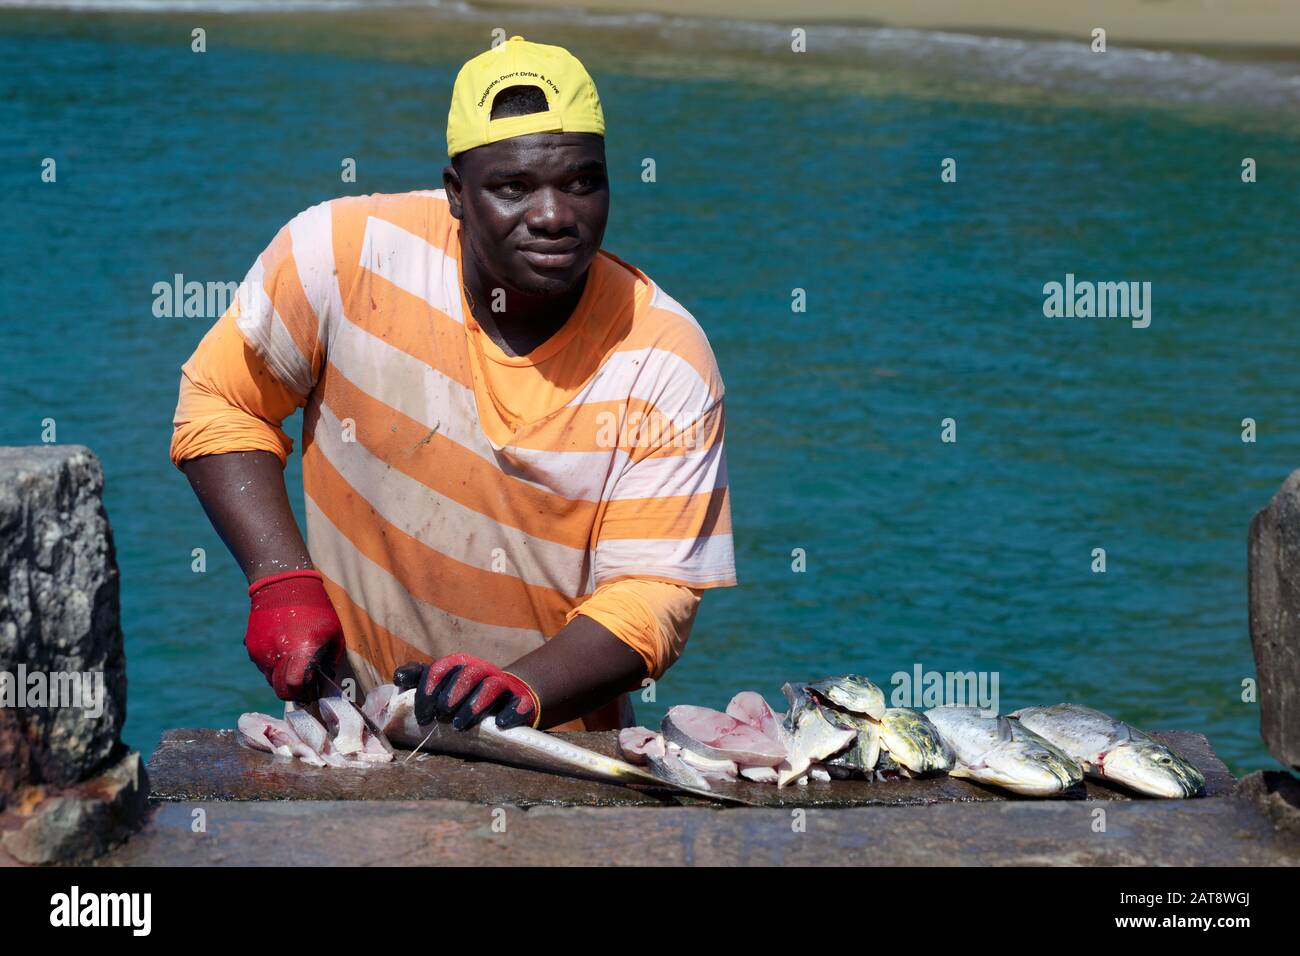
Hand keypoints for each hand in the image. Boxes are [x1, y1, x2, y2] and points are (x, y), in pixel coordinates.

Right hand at [244, 569, 343, 700]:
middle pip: (280, 691)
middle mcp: (277, 657)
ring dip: (281, 677)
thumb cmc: (316, 608)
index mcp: (300, 653)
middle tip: (302, 684)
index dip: (304, 693)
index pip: (295, 688)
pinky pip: (262, 665)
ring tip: (293, 659)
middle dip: (292, 691)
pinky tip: (282, 647)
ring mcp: (261, 653)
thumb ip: (331, 659)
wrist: (283, 584)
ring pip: (270, 679)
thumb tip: (326, 678)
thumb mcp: (334, 633)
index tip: (311, 691)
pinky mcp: (251, 647)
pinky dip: (272, 663)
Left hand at [394, 653, 538, 729]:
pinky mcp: (522, 701)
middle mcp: (482, 671)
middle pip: (468, 673)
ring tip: (460, 724)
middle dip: (452, 692)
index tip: (422, 713)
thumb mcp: (443, 685)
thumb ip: (420, 679)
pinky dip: (512, 712)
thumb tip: (397, 678)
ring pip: (491, 686)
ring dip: (475, 704)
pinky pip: (520, 703)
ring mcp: (503, 685)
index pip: (442, 668)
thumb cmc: (467, 694)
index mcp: (460, 666)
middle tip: (441, 713)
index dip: (430, 688)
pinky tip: (500, 723)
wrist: (509, 696)